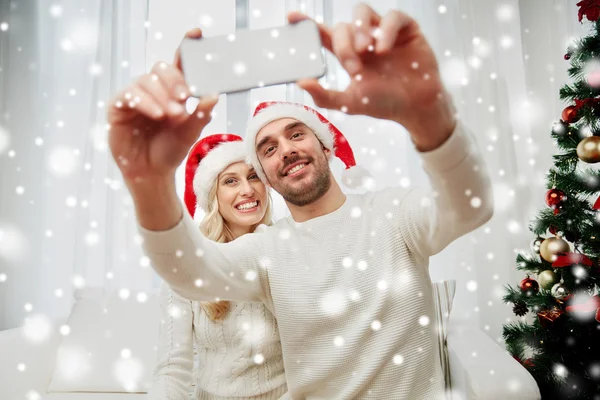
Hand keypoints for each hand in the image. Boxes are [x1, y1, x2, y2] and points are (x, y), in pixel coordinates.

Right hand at [107, 28, 217, 182]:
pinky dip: (145, 103)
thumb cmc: (170, 149)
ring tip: (173, 115)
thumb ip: (201, 113)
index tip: (197, 33)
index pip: (179, 64)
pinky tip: (157, 114)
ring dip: (162, 96)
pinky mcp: (118, 107)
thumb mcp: (191, 132)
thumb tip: (214, 95)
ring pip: (146, 81)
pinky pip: (129, 95)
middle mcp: (152, 89)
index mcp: (172, 91)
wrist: (152, 172)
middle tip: (186, 98)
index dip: (186, 46)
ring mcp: (134, 96)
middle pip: (161, 68)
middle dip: (175, 80)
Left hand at [289, 4, 455, 148]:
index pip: (324, 34)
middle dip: (344, 45)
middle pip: (342, 27)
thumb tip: (301, 82)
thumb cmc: (383, 104)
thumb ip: (325, 96)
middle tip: (353, 67)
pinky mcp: (406, 29)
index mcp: (348, 54)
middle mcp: (363, 40)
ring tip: (366, 51)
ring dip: (360, 29)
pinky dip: (386, 30)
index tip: (291, 18)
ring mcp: (383, 32)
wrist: (415, 107)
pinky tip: (384, 50)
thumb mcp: (350, 103)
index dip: (308, 24)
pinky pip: (392, 17)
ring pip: (362, 12)